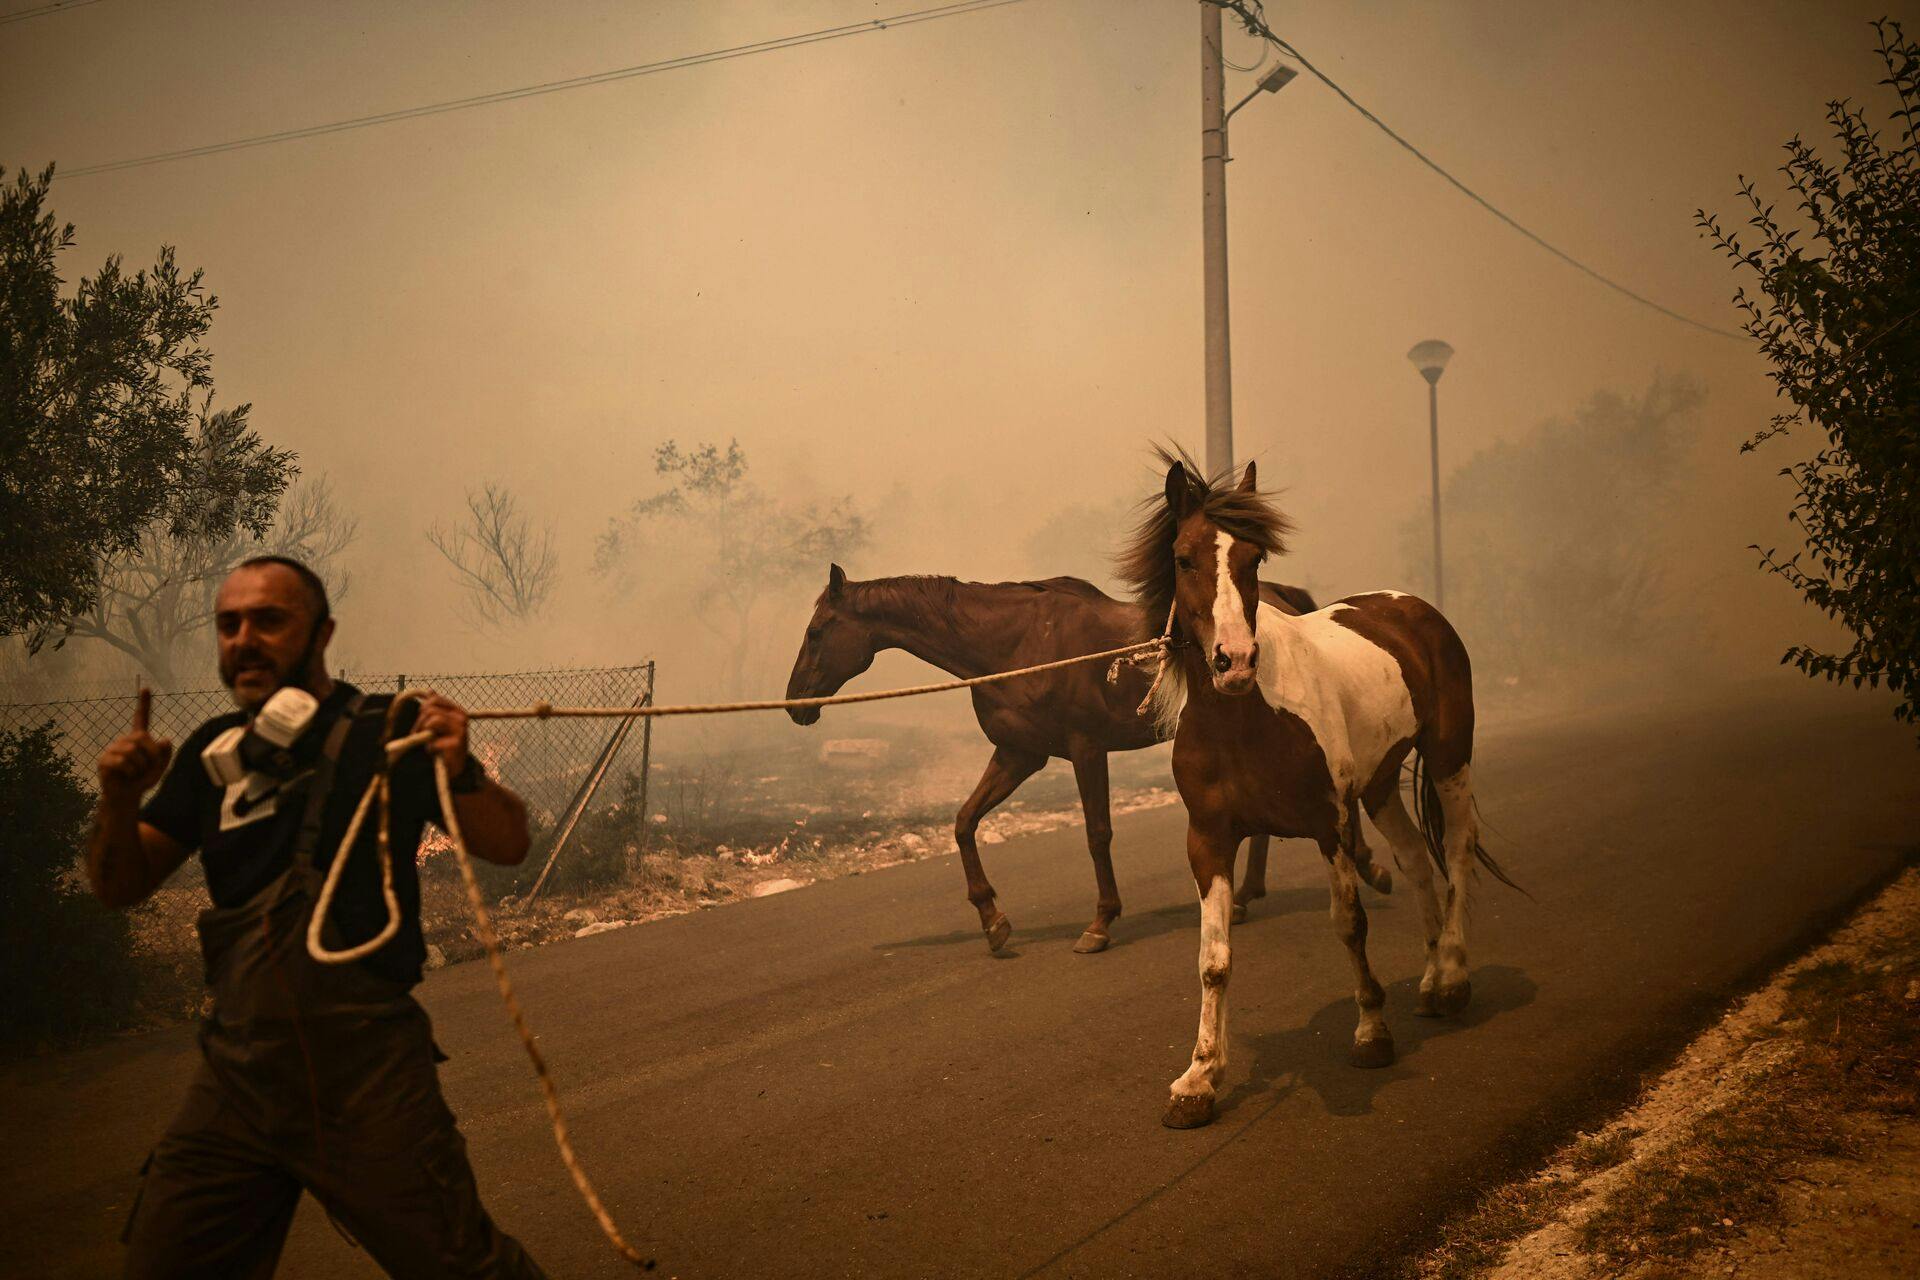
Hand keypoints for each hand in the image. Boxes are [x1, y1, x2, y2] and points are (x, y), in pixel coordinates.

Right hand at [97, 689, 172, 804]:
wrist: (126, 796)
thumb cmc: (142, 780)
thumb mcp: (159, 768)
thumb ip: (164, 755)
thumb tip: (164, 739)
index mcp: (138, 739)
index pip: (141, 718)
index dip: (144, 703)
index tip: (146, 687)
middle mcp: (124, 740)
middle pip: (142, 738)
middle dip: (151, 755)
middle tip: (149, 769)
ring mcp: (113, 749)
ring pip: (133, 752)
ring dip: (141, 767)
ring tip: (136, 774)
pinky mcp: (104, 760)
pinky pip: (123, 763)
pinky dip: (131, 772)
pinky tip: (126, 776)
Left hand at [413, 694, 469, 775]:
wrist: (452, 768)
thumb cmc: (443, 745)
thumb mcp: (438, 724)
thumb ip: (434, 708)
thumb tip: (430, 691)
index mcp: (457, 710)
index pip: (434, 699)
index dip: (423, 709)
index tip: (422, 722)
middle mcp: (461, 718)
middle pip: (429, 709)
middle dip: (420, 723)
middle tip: (422, 736)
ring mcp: (460, 730)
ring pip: (432, 720)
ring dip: (424, 733)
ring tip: (428, 743)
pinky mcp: (456, 743)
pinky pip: (434, 739)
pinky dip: (430, 747)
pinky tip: (435, 752)